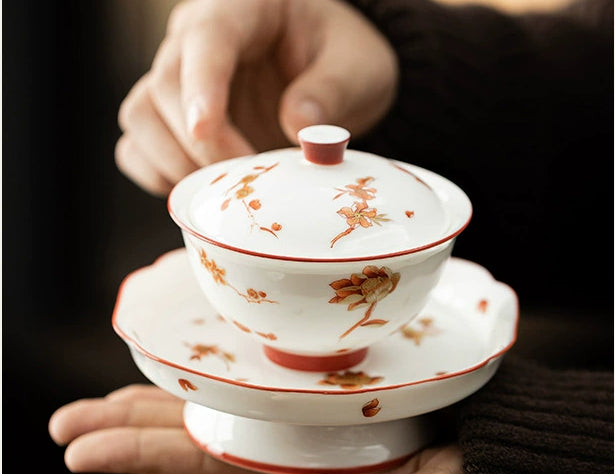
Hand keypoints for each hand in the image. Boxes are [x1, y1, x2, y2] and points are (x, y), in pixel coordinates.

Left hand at [49, 384, 461, 473]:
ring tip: (103, 398)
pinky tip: (193, 358)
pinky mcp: (332, 390)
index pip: (203, 465)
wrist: (501, 464)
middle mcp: (291, 443)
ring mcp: (307, 415)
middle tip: (66, 420)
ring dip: (161, 397)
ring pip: (219, 402)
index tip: (78, 446)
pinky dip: (222, 365)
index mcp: (300, 473)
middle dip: (128, 426)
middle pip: (196, 433)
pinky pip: (263, 376)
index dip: (139, 455)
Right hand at [115, 0, 398, 195]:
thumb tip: (297, 127)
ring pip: (140, 116)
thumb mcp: (358, 68)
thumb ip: (332, 90)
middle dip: (202, 144)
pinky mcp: (172, 120)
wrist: (329, 75)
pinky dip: (158, 175)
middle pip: (165, 86)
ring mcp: (179, 81)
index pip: (207, 38)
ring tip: (224, 189)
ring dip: (175, 162)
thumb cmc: (340, 61)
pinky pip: (137, 148)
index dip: (201, 85)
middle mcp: (196, 41)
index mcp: (243, 9)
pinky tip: (199, 189)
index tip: (206, 130)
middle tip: (246, 178)